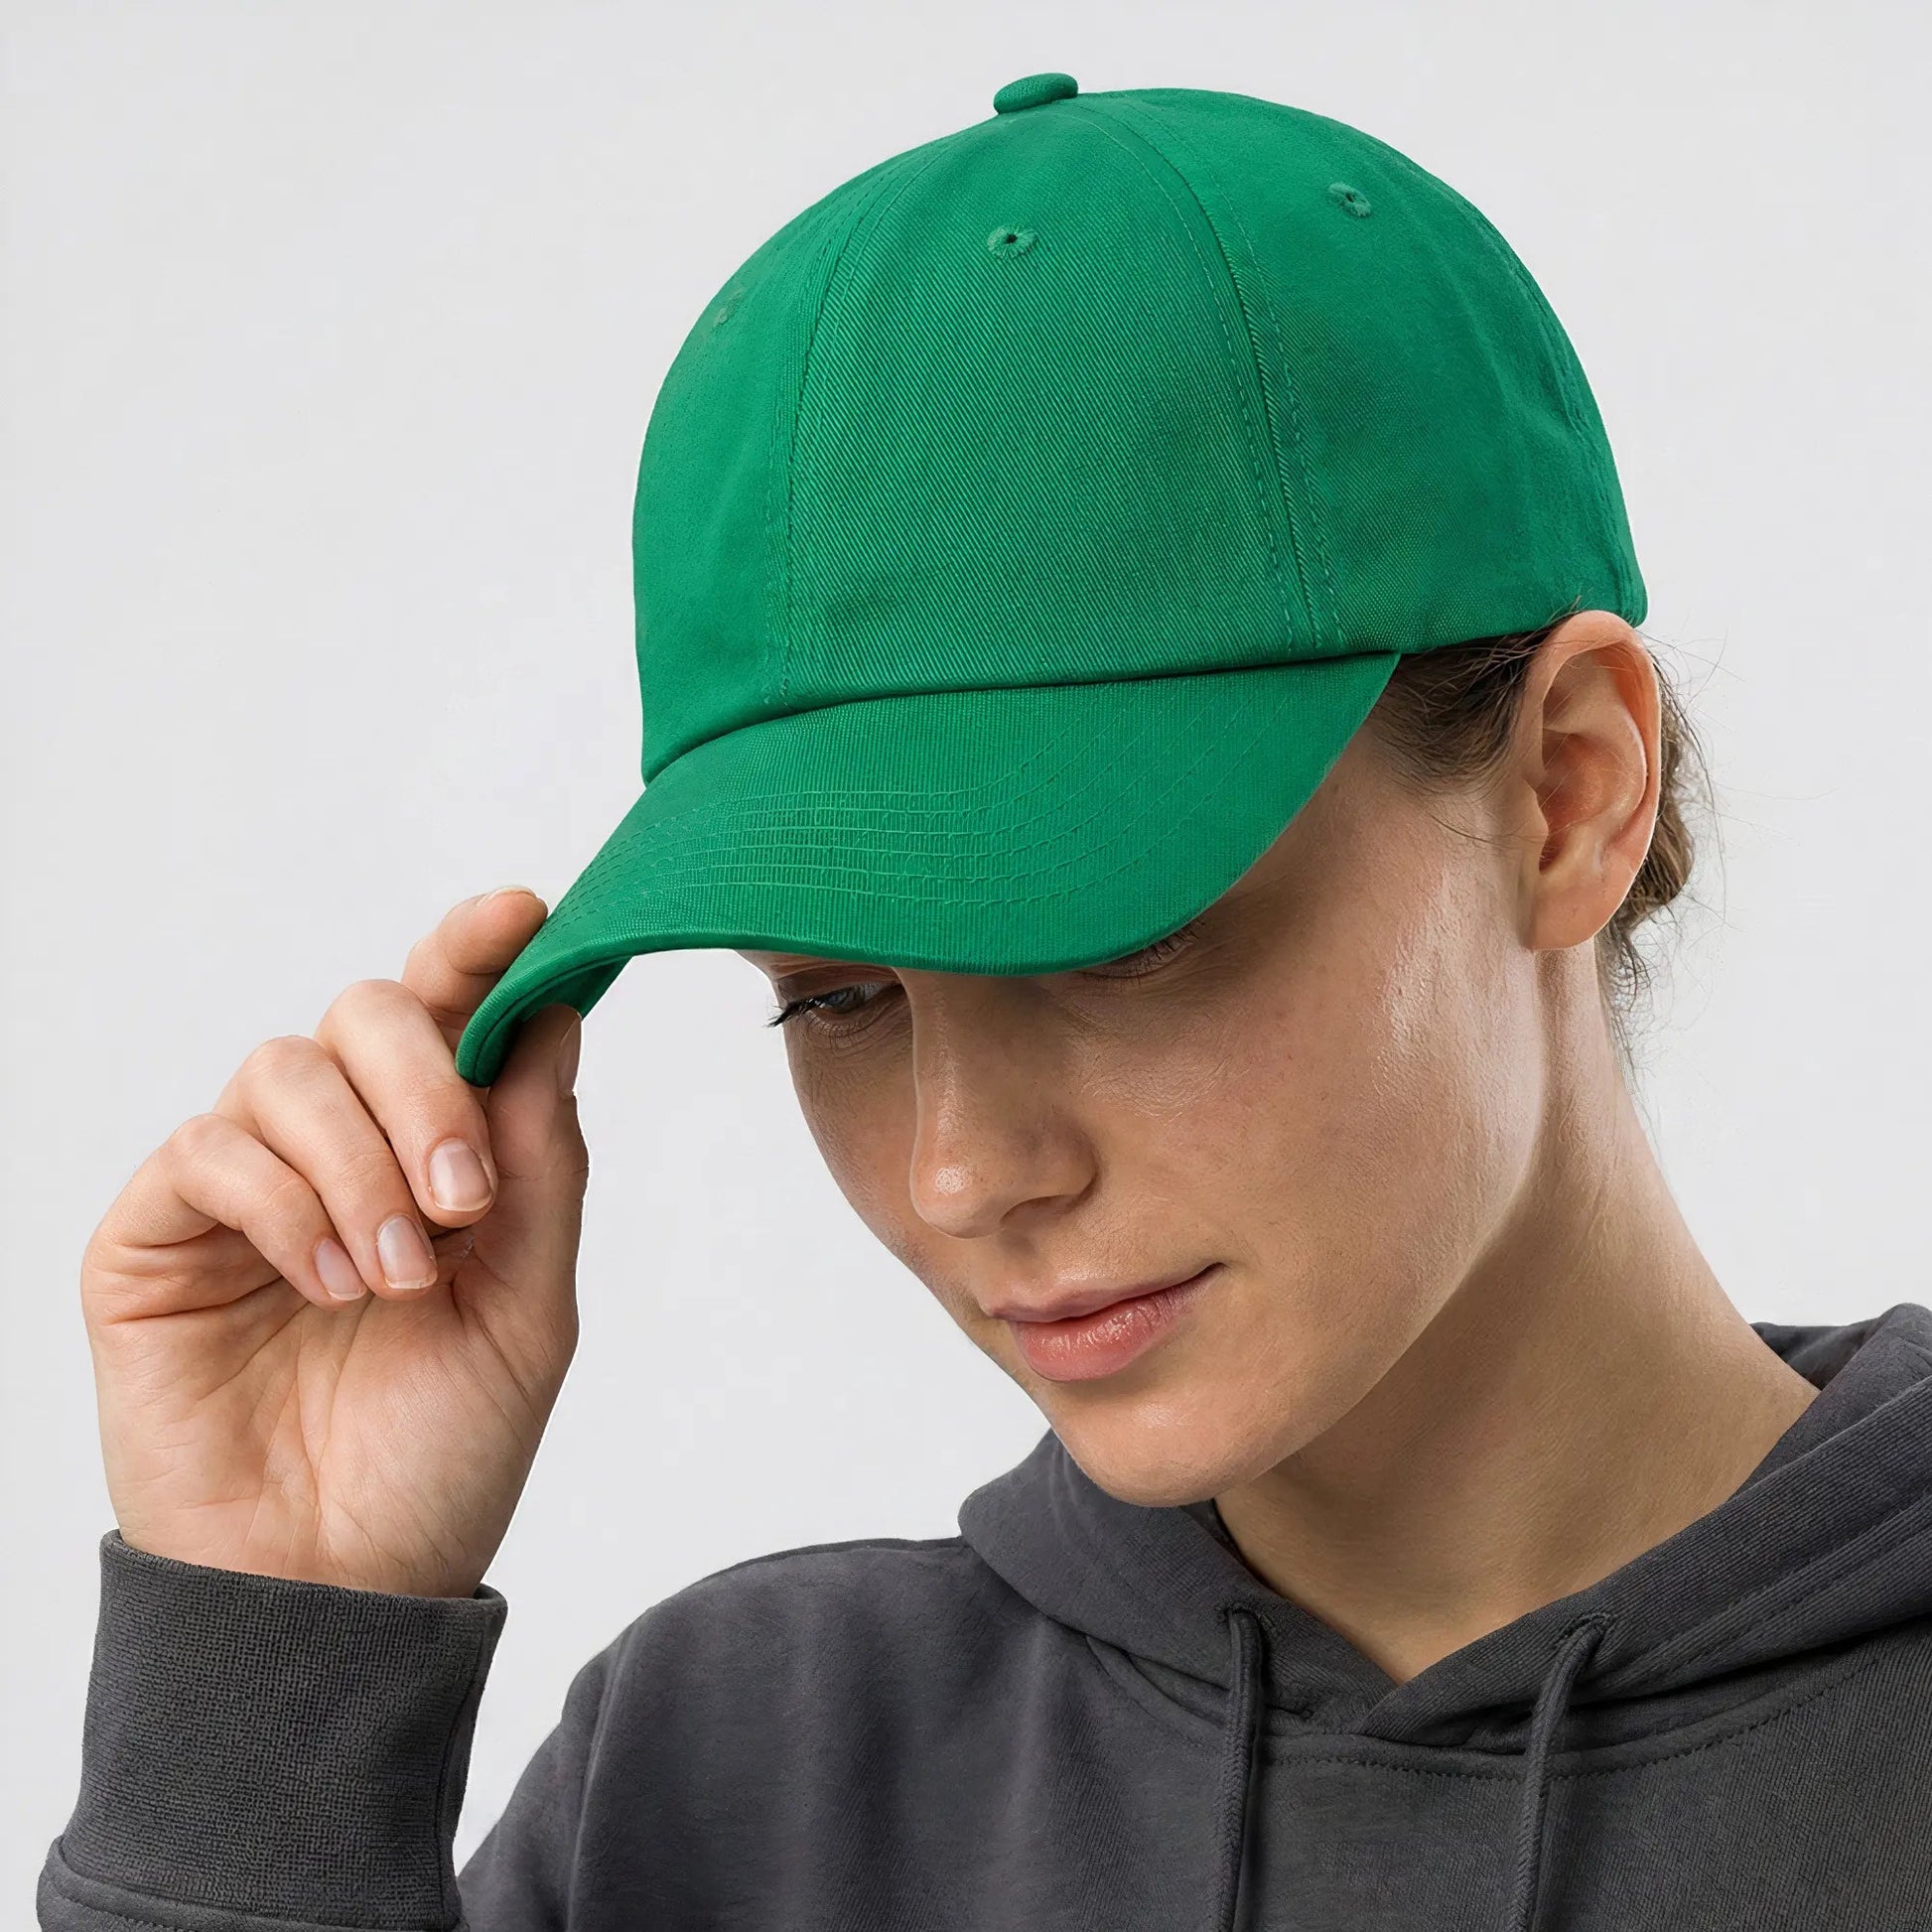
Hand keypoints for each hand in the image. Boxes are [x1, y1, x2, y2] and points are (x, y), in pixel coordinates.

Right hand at [79, 887, 586, 1598]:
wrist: (340, 1586)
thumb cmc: (440, 1452)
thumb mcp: (528, 1306)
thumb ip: (540, 1163)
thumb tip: (552, 1016)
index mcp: (435, 1152)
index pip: (451, 1014)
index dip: (477, 949)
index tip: (521, 915)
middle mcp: (340, 1148)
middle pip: (366, 1011)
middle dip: (427, 1084)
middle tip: (464, 1201)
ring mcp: (244, 1187)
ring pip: (285, 1070)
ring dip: (359, 1164)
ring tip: (394, 1279)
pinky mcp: (157, 1234)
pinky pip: (209, 1150)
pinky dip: (284, 1204)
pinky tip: (324, 1285)